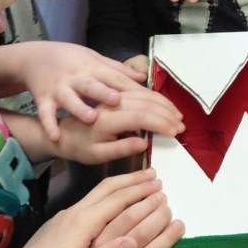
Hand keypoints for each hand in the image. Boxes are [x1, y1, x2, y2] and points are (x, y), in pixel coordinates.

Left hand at [6, 169, 164, 247]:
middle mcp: (77, 212)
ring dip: (123, 182)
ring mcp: (69, 213)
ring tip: (141, 179)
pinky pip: (93, 197)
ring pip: (100, 191)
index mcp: (84, 222)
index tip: (161, 188)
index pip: (118, 200)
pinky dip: (111, 191)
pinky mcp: (64, 219)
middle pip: (110, 188)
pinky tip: (115, 196)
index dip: (141, 193)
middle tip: (156, 176)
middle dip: (135, 181)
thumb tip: (135, 241)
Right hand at [18, 42, 149, 141]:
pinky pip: (45, 113)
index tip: (144, 98)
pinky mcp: (44, 99)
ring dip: (79, 108)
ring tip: (91, 119)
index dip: (128, 86)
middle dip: (103, 92)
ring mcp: (59, 88)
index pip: (113, 77)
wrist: (35, 57)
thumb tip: (143, 77)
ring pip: (69, 99)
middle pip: (91, 85)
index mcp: (92, 67)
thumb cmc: (71, 59)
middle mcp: (76, 77)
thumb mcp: (95, 59)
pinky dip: (49, 124)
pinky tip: (56, 136)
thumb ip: (118, 70)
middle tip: (117, 101)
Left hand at [54, 87, 184, 163]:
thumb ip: (121, 149)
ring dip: (165, 105)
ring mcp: (115, 96)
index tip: (175, 133)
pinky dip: (157, 99)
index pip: (140, 117)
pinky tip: (167, 107)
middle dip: (167, 113)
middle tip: (182, 126)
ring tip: (179, 117)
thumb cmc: (82, 148)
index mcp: (107, 120)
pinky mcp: (117, 93)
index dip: (160, 123)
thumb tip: (144, 143)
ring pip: (145, 94)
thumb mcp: (98, 156)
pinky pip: (140, 92)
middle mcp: (112, 103)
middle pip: (146, 102)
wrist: (66, 133)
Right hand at [63, 194, 184, 247]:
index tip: (156, 193)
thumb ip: (108, 225)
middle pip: (139, 233)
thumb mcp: (88, 245)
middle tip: (168, 205)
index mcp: (99, 243)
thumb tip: (137, 200)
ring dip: (167, 238)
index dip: (144, 203)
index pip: (125, 217)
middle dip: (158, 216)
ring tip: (179, 225)